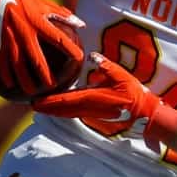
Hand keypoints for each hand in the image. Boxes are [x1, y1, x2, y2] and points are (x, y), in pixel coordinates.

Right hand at [0, 0, 84, 93]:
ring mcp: (10, 38)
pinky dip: (5, 74)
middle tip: (53, 86)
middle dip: (44, 74)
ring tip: (32, 92)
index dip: (69, 47)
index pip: (57, 37)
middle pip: (36, 58)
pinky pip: (1, 61)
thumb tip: (82, 25)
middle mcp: (24, 32)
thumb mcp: (45, 4)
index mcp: (38, 22)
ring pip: (17, 64)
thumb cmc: (26, 0)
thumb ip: (63, 15)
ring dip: (24, 79)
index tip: (79, 58)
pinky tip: (9, 85)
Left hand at [32, 52, 176, 141]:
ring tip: (41, 107)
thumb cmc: (135, 95)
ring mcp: (92, 116)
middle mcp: (90, 110)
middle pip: (63, 110)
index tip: (36, 101)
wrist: (145, 115)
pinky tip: (59, 109)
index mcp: (94, 98)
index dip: (50, 101)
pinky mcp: (95, 118)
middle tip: (32, 105)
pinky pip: (75, 114)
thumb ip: (106, 67)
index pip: (67, 100)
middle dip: (47, 108)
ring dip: (54, 111)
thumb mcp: (122, 76)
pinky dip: (64, 112)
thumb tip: (92, 57)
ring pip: (68, 114)